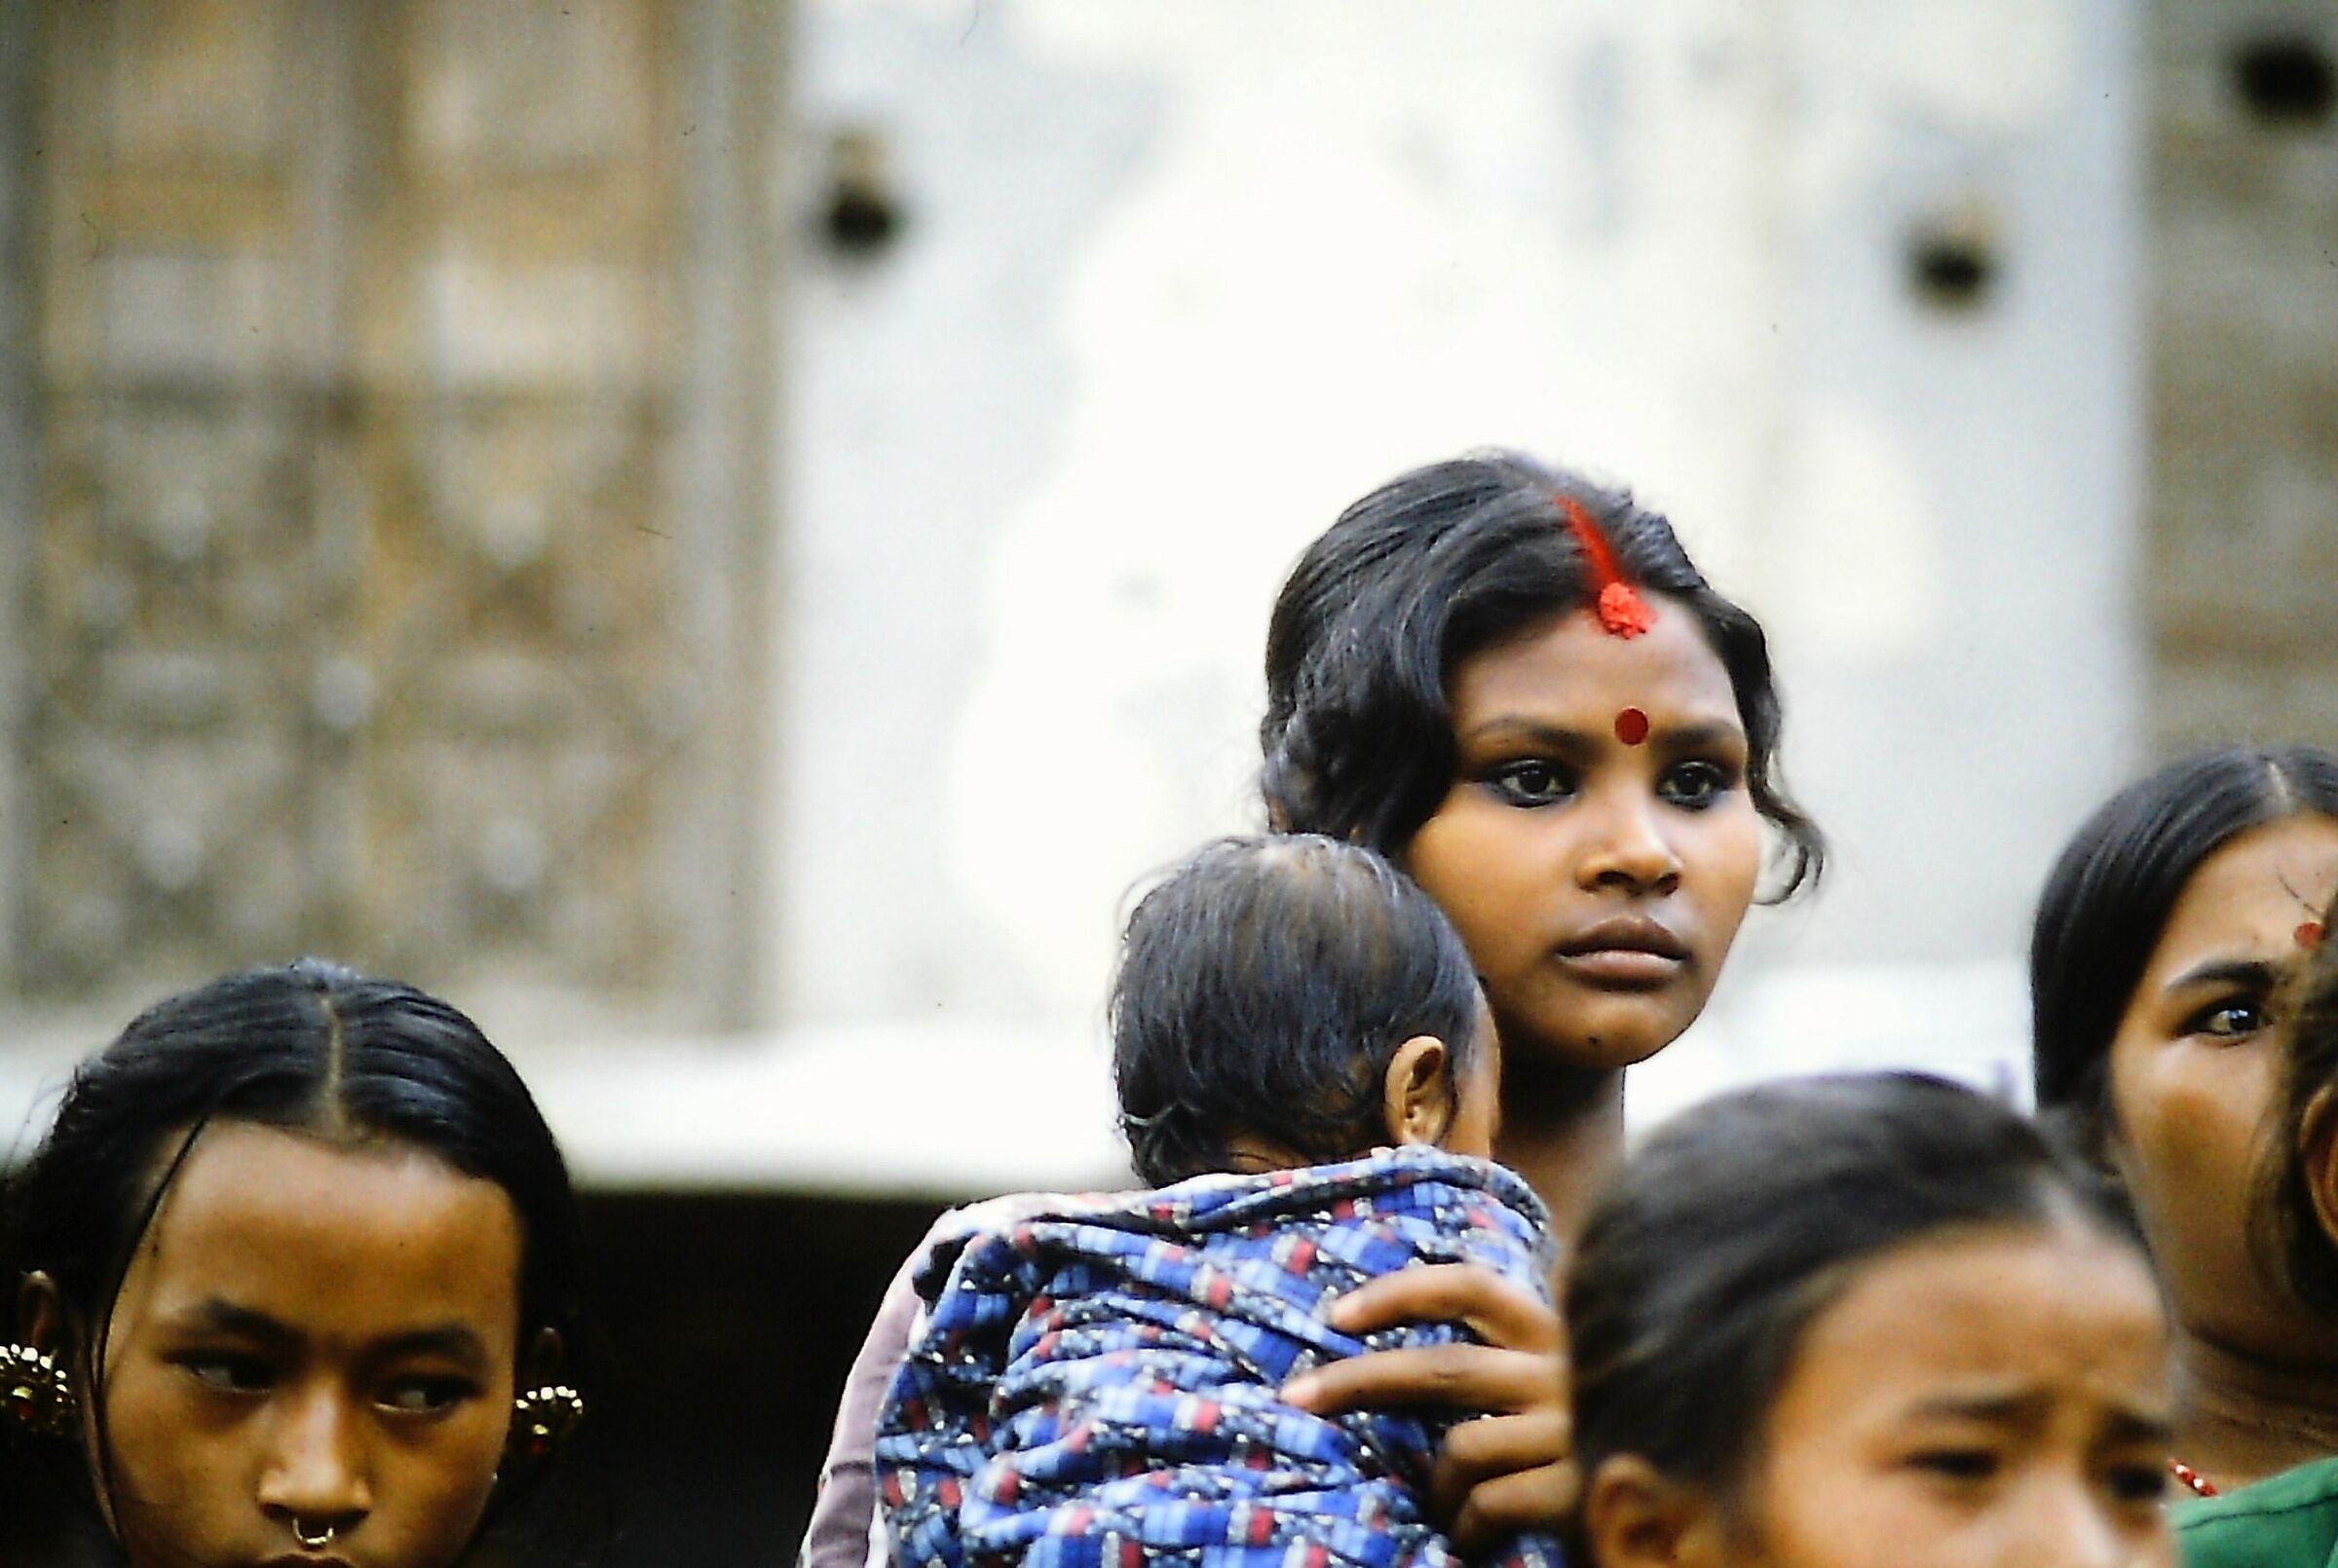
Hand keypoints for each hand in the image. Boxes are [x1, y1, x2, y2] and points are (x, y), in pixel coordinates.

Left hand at [1280, 1264, 1575, 1549]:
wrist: (1682, 1526)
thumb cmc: (1593, 1457)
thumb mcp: (1554, 1397)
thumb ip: (1504, 1370)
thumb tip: (1398, 1366)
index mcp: (1558, 1337)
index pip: (1474, 1286)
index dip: (1402, 1291)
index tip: (1336, 1314)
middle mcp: (1568, 1373)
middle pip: (1445, 1366)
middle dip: (1358, 1379)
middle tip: (1295, 1397)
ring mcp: (1578, 1430)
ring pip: (1461, 1448)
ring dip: (1434, 1488)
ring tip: (1440, 1513)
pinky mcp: (1586, 1490)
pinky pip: (1490, 1505)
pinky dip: (1465, 1529)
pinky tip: (1469, 1543)